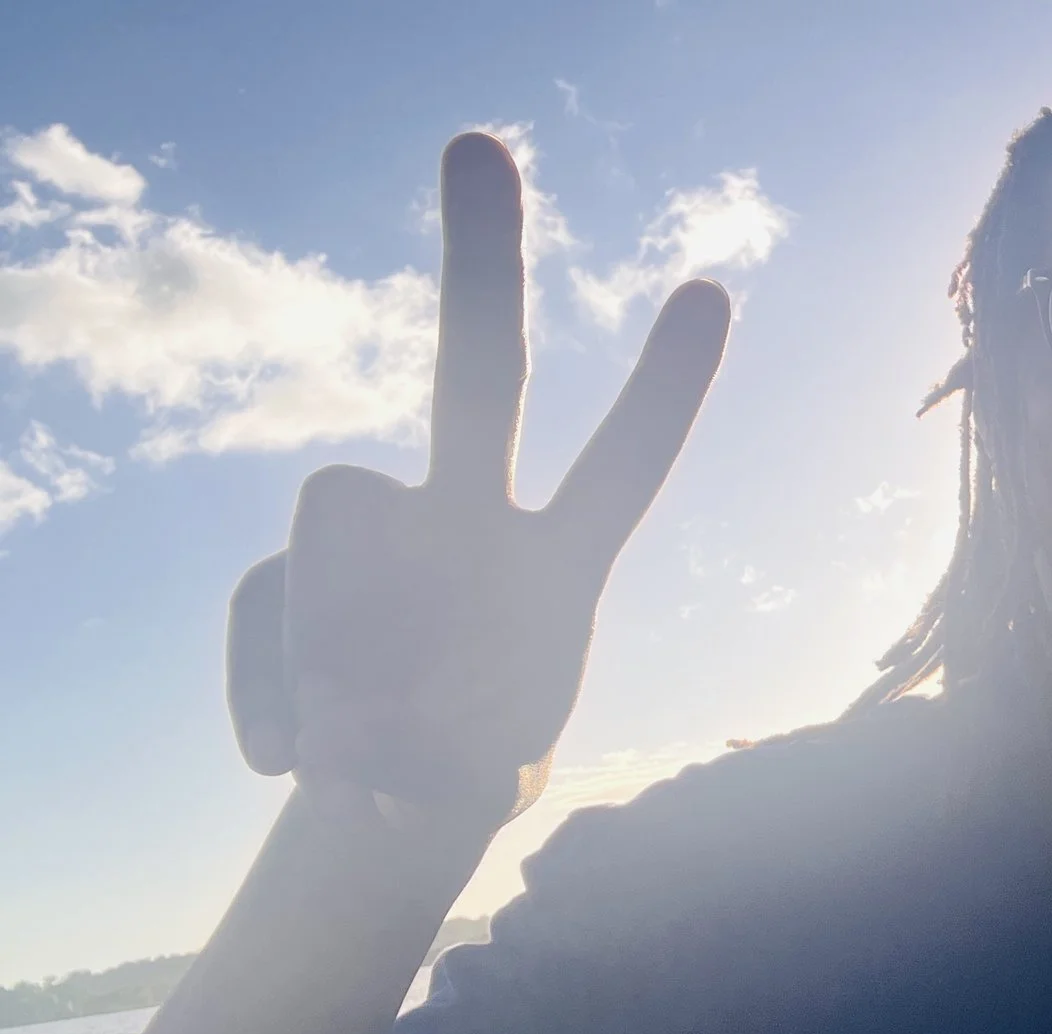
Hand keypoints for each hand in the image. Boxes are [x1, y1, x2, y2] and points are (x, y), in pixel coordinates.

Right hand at [225, 133, 731, 828]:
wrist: (389, 799)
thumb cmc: (468, 765)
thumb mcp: (475, 780)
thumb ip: (428, 760)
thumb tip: (345, 743)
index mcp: (560, 564)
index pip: (621, 467)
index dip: (662, 392)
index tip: (709, 287)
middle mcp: (472, 519)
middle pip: (478, 372)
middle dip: (481, 258)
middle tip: (477, 140)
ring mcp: (381, 537)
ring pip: (330, 529)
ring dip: (331, 651)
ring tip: (356, 757)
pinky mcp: (295, 576)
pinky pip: (265, 615)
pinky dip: (273, 707)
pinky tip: (297, 765)